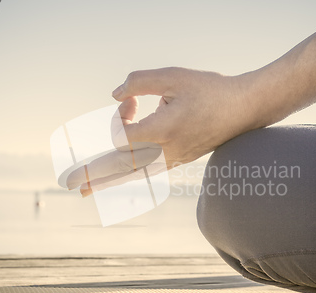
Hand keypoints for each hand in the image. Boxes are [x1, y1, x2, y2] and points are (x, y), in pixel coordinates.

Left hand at [71, 67, 269, 196]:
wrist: (244, 109)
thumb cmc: (210, 89)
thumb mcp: (173, 76)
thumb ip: (139, 82)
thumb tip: (115, 95)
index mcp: (163, 131)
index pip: (123, 136)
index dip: (118, 119)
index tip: (131, 101)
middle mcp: (166, 151)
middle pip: (122, 169)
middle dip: (94, 175)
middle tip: (70, 186)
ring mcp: (174, 160)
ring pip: (134, 176)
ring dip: (109, 182)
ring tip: (87, 193)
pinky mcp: (180, 160)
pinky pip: (149, 174)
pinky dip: (129, 177)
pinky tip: (119, 180)